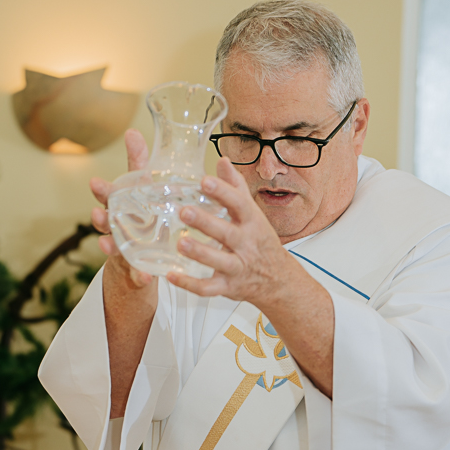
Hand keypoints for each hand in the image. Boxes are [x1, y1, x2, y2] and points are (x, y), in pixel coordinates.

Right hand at [90, 130, 154, 294]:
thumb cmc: (141, 217)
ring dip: (109, 246)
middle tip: (99, 214)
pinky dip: (139, 276)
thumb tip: (132, 132)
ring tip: (107, 245)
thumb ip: (138, 164)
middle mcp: (117, 229)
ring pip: (114, 248)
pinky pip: (137, 274)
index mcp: (121, 208)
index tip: (96, 182)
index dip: (101, 191)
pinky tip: (143, 277)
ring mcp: (125, 250)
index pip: (109, 197)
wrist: (143, 257)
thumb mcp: (143, 190)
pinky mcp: (136, 269)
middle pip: (105, 223)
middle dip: (100, 218)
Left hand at [167, 158, 293, 308]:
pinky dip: (190, 284)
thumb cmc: (260, 242)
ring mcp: (237, 267)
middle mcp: (246, 244)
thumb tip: (223, 161)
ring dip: (200, 253)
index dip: (223, 191)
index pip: (239, 204)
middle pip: (227, 233)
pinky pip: (208, 288)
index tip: (205, 180)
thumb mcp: (253, 214)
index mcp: (252, 222)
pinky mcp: (228, 287)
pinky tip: (171, 275)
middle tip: (185, 211)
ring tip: (180, 243)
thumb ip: (236, 188)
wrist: (278, 280)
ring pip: (219, 261)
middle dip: (206, 222)